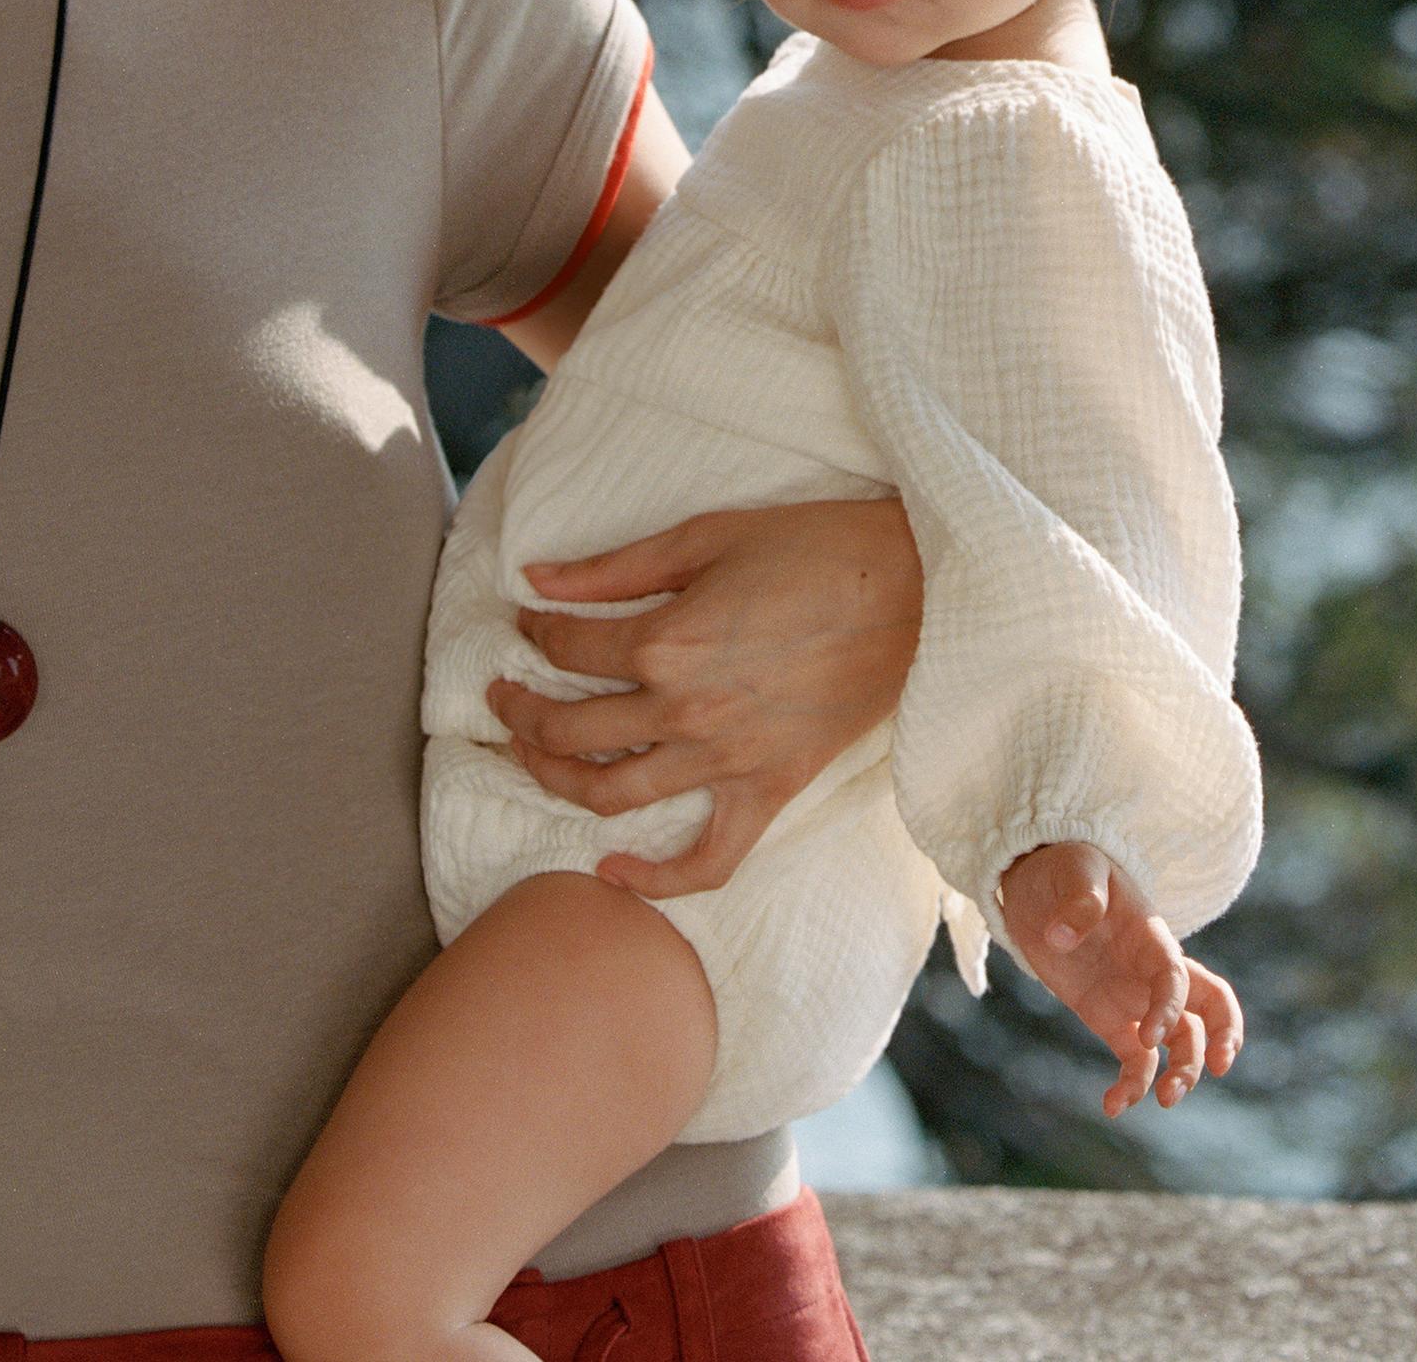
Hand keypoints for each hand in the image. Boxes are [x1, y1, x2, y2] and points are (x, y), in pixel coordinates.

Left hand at [490, 496, 921, 900]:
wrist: (916, 590)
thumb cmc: (815, 548)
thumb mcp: (707, 537)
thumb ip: (615, 568)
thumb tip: (537, 581)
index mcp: (664, 641)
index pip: (567, 649)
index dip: (533, 633)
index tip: (524, 623)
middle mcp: (684, 711)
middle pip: (570, 730)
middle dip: (519, 713)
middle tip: (501, 697)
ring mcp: (726, 761)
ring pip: (612, 794)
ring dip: (554, 781)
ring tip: (528, 759)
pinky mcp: (769, 791)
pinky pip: (708, 860)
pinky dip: (655, 880)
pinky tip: (609, 870)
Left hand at [998, 843, 1245, 1116]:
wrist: (1040, 883)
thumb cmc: (1065, 867)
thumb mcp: (1072, 870)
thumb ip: (1078, 900)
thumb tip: (1061, 937)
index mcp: (1150, 937)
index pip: (1177, 976)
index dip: (1170, 1006)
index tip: (1150, 1034)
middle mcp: (1152, 972)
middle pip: (1208, 1008)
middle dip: (1220, 1038)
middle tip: (1217, 1070)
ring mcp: (1136, 999)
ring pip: (1180, 1042)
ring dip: (1182, 1073)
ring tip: (1165, 1102)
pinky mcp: (1112, 1020)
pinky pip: (1136, 1060)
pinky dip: (1132, 1086)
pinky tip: (1113, 1107)